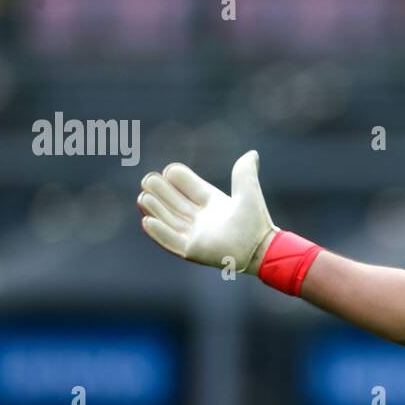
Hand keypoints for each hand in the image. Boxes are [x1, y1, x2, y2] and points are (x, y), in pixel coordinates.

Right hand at [137, 150, 277, 274]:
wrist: (261, 248)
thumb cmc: (256, 221)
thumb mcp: (248, 191)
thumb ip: (245, 172)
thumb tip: (252, 153)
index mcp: (211, 203)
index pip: (188, 187)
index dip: (178, 178)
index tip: (169, 170)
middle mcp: (201, 219)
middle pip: (174, 203)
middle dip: (160, 192)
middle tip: (147, 180)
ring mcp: (195, 235)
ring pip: (169, 220)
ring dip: (155, 209)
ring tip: (143, 197)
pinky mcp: (192, 251)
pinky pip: (171, 241)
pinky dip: (159, 232)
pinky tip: (147, 221)